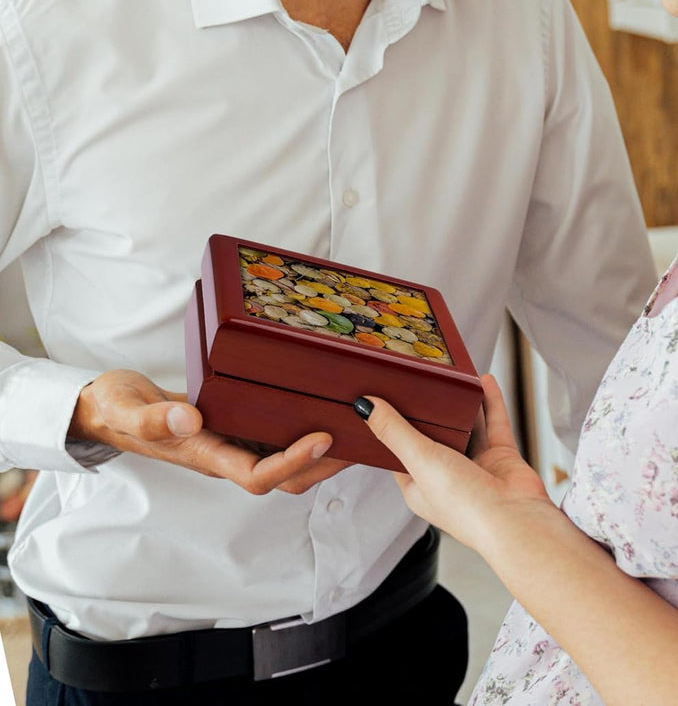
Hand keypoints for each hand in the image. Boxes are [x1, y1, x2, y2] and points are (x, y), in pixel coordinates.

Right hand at [69, 369, 350, 493]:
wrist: (108, 409)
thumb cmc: (116, 409)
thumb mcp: (128, 409)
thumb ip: (154, 418)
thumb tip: (189, 418)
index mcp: (204, 456)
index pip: (257, 475)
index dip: (292, 462)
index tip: (322, 438)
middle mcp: (224, 456)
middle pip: (284, 477)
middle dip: (323, 464)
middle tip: (360, 438)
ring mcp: (231, 445)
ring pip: (285, 461)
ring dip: (319, 452)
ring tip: (355, 428)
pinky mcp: (235, 429)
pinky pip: (275, 438)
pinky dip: (302, 430)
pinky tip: (322, 410)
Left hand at [359, 374, 553, 552]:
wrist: (515, 520)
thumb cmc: (464, 506)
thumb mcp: (419, 461)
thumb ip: (395, 431)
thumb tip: (365, 406)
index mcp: (419, 485)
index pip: (400, 450)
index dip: (393, 425)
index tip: (387, 397)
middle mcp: (446, 476)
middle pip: (436, 435)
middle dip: (432, 410)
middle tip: (423, 378)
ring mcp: (476, 467)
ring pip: (467, 427)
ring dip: (463, 403)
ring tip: (456, 376)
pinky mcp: (501, 459)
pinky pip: (494, 423)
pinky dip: (490, 402)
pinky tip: (485, 382)